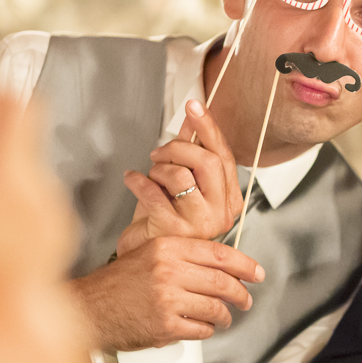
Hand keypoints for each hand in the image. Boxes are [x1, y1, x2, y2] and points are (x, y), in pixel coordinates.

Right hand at [70, 236, 265, 351]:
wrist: (88, 309)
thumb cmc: (118, 284)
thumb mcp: (149, 254)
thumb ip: (182, 255)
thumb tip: (221, 265)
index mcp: (167, 248)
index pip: (219, 253)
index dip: (244, 265)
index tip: (257, 273)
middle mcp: (169, 271)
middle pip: (222, 282)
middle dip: (240, 294)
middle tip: (245, 300)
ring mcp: (168, 299)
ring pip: (215, 307)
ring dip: (225, 315)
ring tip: (224, 317)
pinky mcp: (165, 325)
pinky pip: (201, 329)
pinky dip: (207, 330)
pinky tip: (202, 327)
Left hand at [116, 100, 242, 255]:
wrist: (146, 257)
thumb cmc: (163, 220)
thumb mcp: (179, 181)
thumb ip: (190, 152)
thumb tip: (192, 120)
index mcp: (229, 199)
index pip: (224, 156)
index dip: (208, 128)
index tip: (194, 105)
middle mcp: (221, 212)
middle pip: (207, 162)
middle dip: (177, 148)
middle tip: (158, 152)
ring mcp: (200, 224)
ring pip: (182, 175)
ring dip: (158, 168)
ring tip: (149, 174)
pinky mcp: (174, 231)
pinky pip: (154, 193)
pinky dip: (138, 180)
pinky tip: (132, 179)